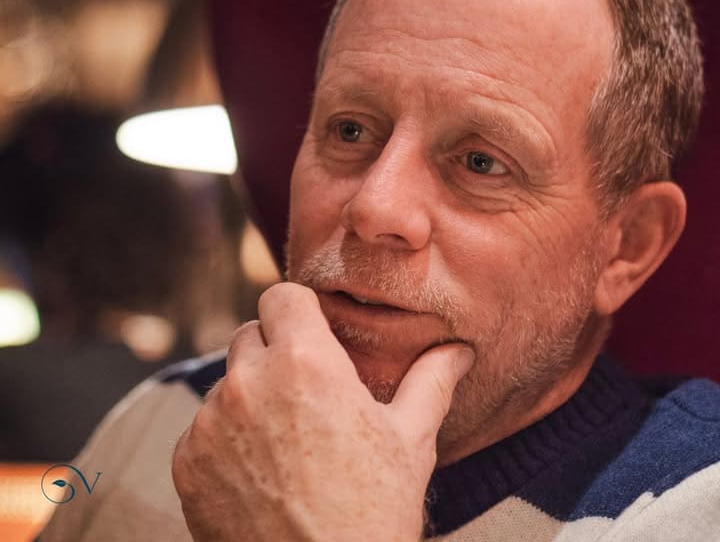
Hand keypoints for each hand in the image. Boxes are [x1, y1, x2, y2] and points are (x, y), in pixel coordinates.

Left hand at [172, 282, 473, 541]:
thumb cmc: (373, 514)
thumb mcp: (411, 442)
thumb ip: (431, 381)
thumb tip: (459, 350)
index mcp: (306, 362)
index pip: (281, 295)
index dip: (300, 310)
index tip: (314, 333)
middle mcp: (250, 382)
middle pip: (251, 333)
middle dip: (275, 350)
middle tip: (305, 390)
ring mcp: (212, 422)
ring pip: (227, 381)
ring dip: (250, 395)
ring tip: (287, 439)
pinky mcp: (187, 461)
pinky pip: (203, 427)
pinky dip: (225, 438)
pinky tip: (260, 472)